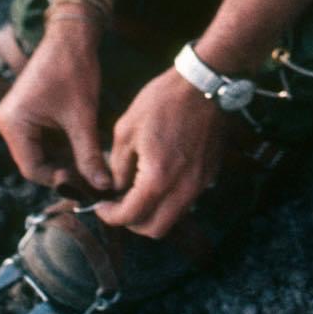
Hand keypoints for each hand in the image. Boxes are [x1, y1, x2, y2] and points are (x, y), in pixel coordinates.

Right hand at [0, 22, 112, 191]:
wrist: (72, 35)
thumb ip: (89, 154)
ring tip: (90, 161)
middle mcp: (7, 123)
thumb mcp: (82, 116)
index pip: (33, 169)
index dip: (60, 180)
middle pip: (34, 162)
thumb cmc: (74, 70)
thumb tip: (103, 186)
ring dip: (63, 158)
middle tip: (91, 176)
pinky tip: (82, 145)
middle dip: (62, 169)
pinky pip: (41, 139)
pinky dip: (60, 145)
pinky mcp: (25, 112)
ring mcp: (15, 117)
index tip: (86, 183)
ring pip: (40, 152)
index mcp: (13, 124)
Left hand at [94, 69, 226, 237]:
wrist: (204, 84)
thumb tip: (116, 186)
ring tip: (139, 192)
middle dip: (133, 223)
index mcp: (157, 177)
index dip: (110, 216)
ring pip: (174, 217)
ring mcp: (199, 183)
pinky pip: (188, 200)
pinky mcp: (210, 174)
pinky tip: (161, 178)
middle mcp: (182, 188)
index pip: (130, 216)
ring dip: (154, 213)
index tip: (102, 207)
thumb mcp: (127, 128)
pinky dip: (171, 199)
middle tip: (120, 206)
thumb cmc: (163, 101)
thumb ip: (118, 164)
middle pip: (155, 229)